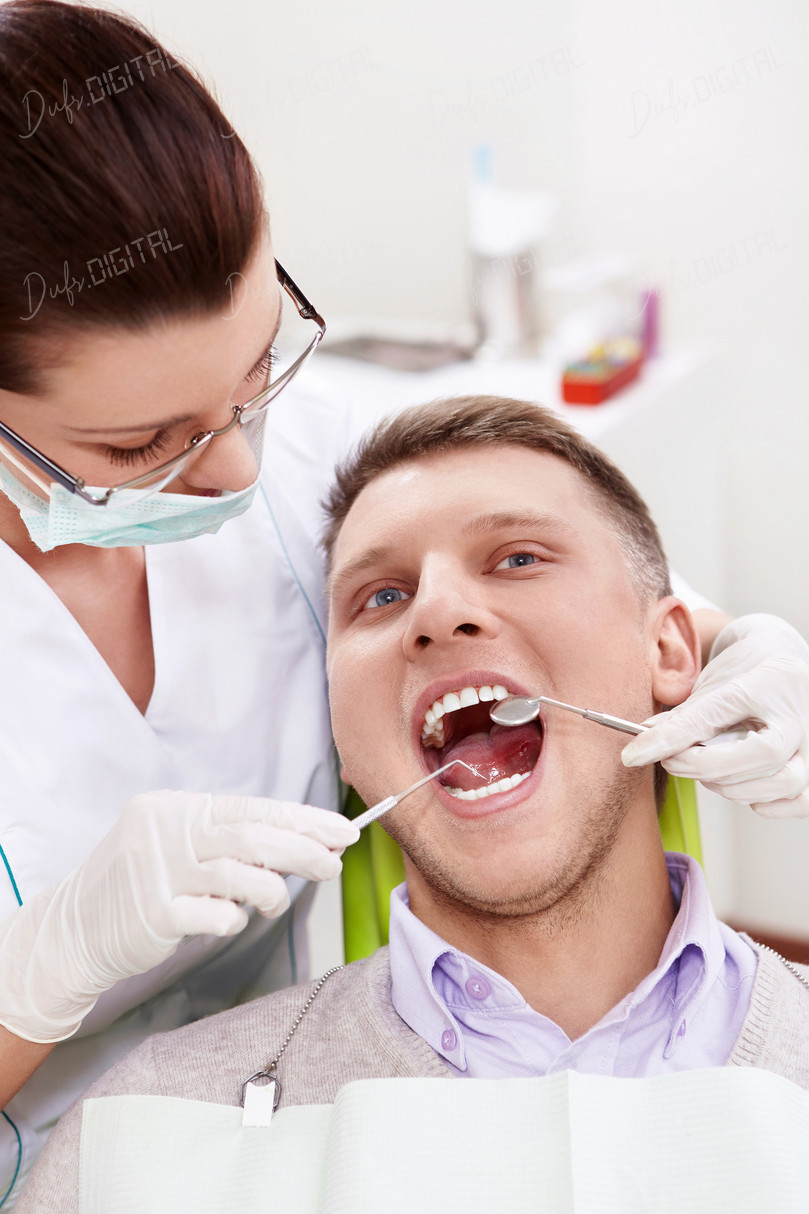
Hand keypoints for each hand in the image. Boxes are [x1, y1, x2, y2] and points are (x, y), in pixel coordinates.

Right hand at [0, 791, 358, 1042]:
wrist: (74, 929)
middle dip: (302, 850)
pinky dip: (233, 920)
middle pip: (251, 835)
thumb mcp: (182, 849)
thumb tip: (305, 845)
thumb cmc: (144, 884)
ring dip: (271, 890)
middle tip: (335, 864)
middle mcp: (166, 832)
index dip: (302, 821)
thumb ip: (232, 844)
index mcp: (176, 808)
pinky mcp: (152, 914)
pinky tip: (233, 921)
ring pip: (237, 874)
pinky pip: (212, 916)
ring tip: (277, 902)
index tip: (343, 832)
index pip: (252, 809)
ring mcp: (157, 872)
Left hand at [622, 614, 808, 817]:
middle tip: (674, 756)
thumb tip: (640, 748)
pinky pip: (797, 800)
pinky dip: (767, 802)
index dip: (671, 744)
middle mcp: (796, 720)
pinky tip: (744, 787)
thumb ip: (681, 719)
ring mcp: (808, 746)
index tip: (634, 754)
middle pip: (750, 763)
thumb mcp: (710, 686)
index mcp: (768, 686)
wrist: (777, 661)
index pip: (714, 722)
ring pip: (773, 786)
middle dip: (700, 767)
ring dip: (729, 786)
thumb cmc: (743, 673)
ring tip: (708, 766)